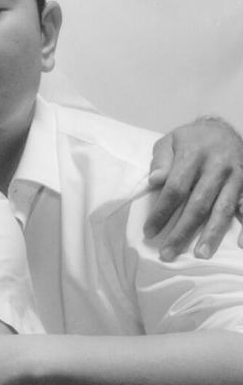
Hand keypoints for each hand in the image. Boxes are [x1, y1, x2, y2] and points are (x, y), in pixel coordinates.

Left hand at [145, 117, 242, 260]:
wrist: (223, 130)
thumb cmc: (191, 140)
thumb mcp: (170, 141)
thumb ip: (161, 160)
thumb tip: (154, 180)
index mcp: (194, 155)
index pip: (175, 188)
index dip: (162, 212)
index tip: (149, 232)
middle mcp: (218, 166)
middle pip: (199, 204)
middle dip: (183, 231)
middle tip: (168, 254)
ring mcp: (237, 176)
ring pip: (224, 209)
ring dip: (212, 234)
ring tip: (200, 254)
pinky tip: (240, 244)